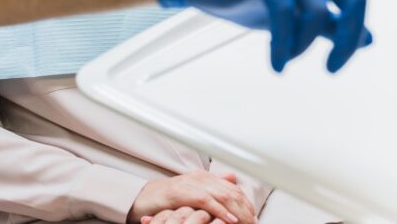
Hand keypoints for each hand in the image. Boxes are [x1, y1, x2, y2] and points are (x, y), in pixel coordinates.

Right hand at [128, 171, 255, 223]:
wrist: (142, 199)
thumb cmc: (167, 199)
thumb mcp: (192, 192)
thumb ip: (213, 186)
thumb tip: (233, 178)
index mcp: (204, 177)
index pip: (233, 188)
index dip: (246, 203)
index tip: (254, 216)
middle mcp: (199, 177)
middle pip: (231, 191)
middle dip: (245, 208)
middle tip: (253, 222)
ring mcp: (190, 183)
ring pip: (222, 195)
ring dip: (237, 211)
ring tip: (247, 222)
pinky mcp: (180, 193)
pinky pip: (206, 201)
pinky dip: (220, 211)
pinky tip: (230, 220)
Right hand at [157, 0, 396, 71]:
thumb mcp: (295, 11)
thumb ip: (330, 22)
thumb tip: (366, 38)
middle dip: (348, 36)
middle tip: (334, 66)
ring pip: (318, 9)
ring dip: (307, 44)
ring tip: (291, 60)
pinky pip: (285, 14)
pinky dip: (284, 45)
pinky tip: (278, 61)